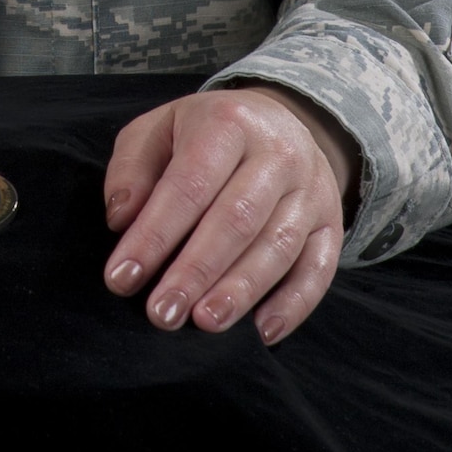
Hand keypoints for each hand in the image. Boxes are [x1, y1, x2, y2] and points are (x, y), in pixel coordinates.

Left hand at [102, 84, 356, 343]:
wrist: (278, 119)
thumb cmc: (205, 133)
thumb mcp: (158, 129)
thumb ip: (131, 169)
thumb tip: (120, 220)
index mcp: (228, 122)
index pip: (188, 184)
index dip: (153, 234)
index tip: (121, 278)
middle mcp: (277, 153)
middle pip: (236, 218)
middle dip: (195, 271)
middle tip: (162, 313)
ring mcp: (310, 189)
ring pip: (278, 246)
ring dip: (240, 290)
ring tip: (204, 322)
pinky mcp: (331, 223)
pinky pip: (320, 268)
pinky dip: (294, 304)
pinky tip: (263, 332)